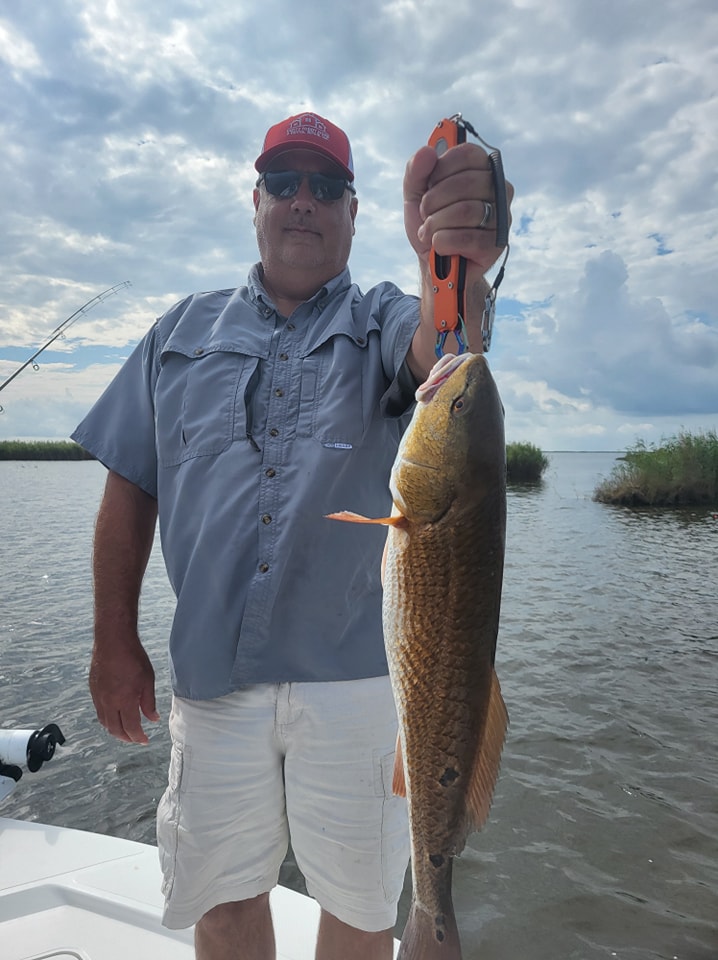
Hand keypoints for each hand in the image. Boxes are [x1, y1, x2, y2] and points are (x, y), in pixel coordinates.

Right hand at [89, 636, 159, 743]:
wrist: (112, 641)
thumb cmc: (133, 657)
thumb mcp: (147, 680)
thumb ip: (148, 702)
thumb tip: (153, 719)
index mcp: (124, 700)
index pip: (131, 728)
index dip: (138, 737)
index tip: (145, 740)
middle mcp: (108, 702)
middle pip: (115, 729)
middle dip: (126, 737)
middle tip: (136, 739)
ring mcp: (98, 697)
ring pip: (104, 722)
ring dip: (115, 730)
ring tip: (126, 731)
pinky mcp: (93, 690)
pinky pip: (99, 711)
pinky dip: (107, 719)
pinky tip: (115, 716)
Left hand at [403, 142, 512, 274]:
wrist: (433, 263)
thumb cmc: (430, 223)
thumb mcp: (415, 194)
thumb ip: (416, 170)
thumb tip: (427, 151)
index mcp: (482, 169)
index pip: (468, 155)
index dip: (440, 170)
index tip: (429, 186)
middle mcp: (499, 189)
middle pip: (466, 183)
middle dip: (433, 201)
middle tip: (426, 214)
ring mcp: (501, 217)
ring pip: (466, 211)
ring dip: (436, 224)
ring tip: (429, 232)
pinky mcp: (497, 244)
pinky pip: (466, 238)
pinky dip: (442, 242)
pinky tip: (438, 246)